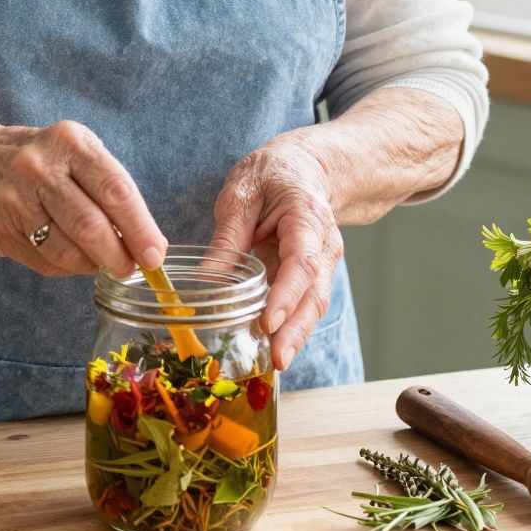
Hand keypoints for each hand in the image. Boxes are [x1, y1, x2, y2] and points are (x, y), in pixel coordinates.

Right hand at [0, 119, 166, 279]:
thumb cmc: (46, 161)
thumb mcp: (79, 154)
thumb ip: (111, 191)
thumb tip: (147, 244)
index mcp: (69, 142)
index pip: (115, 190)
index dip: (141, 229)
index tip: (155, 254)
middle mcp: (38, 167)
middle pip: (90, 226)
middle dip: (118, 256)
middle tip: (130, 268)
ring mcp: (13, 199)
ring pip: (66, 251)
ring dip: (92, 265)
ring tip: (100, 261)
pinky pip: (44, 261)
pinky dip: (66, 267)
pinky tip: (69, 255)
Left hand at [210, 138, 342, 370]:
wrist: (306, 168)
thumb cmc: (272, 175)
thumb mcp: (240, 194)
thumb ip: (227, 237)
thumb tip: (207, 280)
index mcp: (306, 217)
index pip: (302, 262)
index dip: (286, 294)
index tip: (268, 321)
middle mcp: (323, 244)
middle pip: (315, 293)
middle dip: (296, 329)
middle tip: (277, 360)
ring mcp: (322, 262)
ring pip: (314, 304)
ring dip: (296, 335)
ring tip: (275, 362)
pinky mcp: (312, 275)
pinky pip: (304, 304)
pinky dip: (292, 327)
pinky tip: (275, 348)